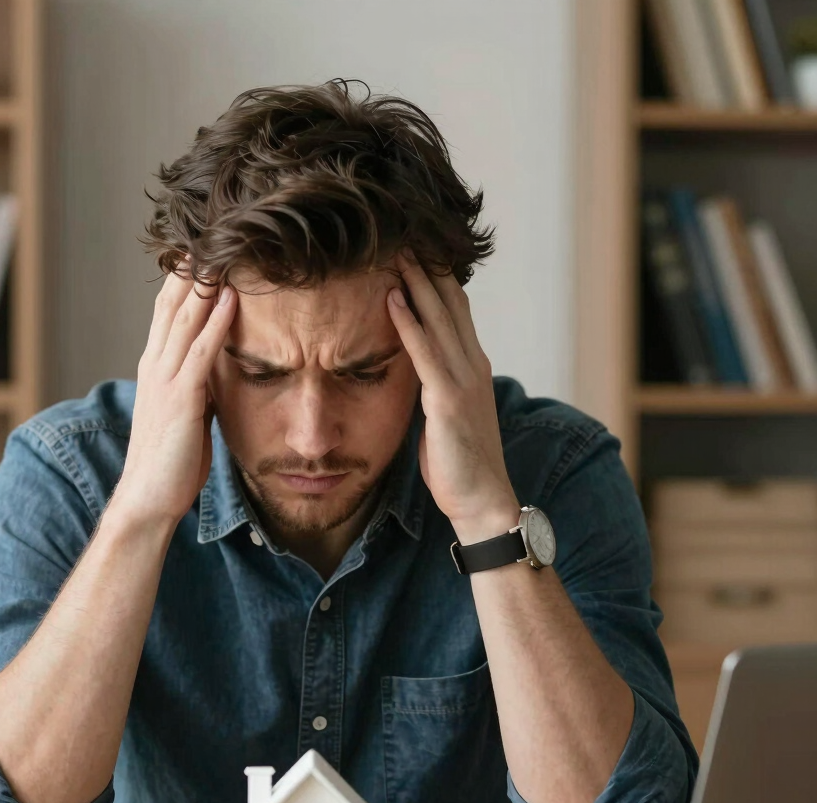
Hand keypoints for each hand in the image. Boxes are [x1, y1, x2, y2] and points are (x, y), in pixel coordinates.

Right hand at [112, 271, 237, 526]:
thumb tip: (218, 370)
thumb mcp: (187, 414)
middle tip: (213, 229)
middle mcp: (155, 365)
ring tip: (224, 247)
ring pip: (184, 318)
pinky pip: (201, 351)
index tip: (205, 249)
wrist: (148, 499)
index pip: (168, 312)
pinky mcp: (181, 398)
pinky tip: (231, 297)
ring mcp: (165, 379)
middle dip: (192, 266)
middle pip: (172, 303)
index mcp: (155, 369)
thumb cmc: (171, 462)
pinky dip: (216, 321)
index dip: (185, 278)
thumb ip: (198, 386)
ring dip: (205, 281)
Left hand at [386, 253, 518, 543]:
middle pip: (448, 301)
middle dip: (426, 264)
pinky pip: (426, 354)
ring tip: (394, 247)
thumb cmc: (459, 463)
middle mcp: (472, 364)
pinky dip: (409, 324)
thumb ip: (433, 384)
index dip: (436, 274)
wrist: (483, 502)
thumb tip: (410, 366)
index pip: (454, 308)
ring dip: (416, 281)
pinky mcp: (449, 402)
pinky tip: (392, 299)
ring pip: (438, 318)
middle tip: (402, 228)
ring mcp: (463, 381)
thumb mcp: (445, 414)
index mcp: (471, 366)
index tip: (413, 244)